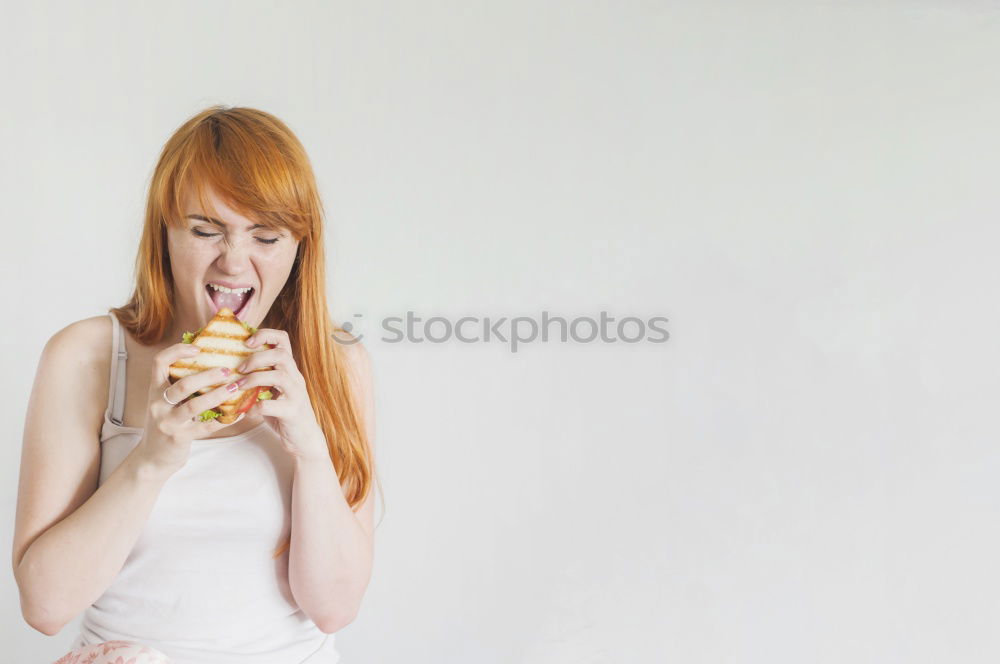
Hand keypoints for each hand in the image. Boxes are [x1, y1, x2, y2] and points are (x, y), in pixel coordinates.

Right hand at [135, 343, 237, 473]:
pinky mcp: (179, 438)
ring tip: (236, 387)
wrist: (151, 458)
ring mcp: (167, 422)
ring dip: (218, 395)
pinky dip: (225, 418)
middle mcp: (158, 404)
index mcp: (155, 389)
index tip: (198, 348)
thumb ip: (180, 385)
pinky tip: (240, 412)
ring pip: (194, 405)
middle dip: (208, 375)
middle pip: (183, 384)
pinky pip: (206, 426)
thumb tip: (210, 360)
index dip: (177, 351)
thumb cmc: (166, 422)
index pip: (159, 362)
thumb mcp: (166, 401)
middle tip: (228, 370)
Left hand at [235, 328, 327, 461]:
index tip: (246, 342)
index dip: (264, 334)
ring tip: (239, 386)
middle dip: (256, 358)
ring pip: (279, 376)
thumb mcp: (273, 391)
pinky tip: (246, 411)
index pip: (283, 339)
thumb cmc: (283, 414)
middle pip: (281, 354)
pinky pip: (272, 405)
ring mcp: (296, 395)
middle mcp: (295, 378)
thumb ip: (259, 379)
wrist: (304, 439)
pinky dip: (255, 406)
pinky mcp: (292, 412)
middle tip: (239, 368)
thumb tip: (228, 368)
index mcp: (289, 369)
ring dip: (254, 379)